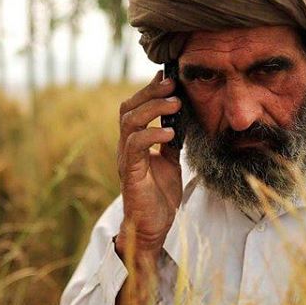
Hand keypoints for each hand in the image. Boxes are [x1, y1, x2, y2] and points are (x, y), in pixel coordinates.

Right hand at [115, 69, 182, 257]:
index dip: (149, 90)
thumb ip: (170, 143)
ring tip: (175, 104)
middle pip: (128, 109)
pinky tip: (169, 133)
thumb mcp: (170, 163)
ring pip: (129, 122)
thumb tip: (179, 121)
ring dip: (153, 109)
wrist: (152, 227)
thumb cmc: (159, 196)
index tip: (168, 77)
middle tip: (172, 84)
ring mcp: (126, 159)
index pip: (135, 108)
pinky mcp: (131, 173)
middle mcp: (126, 147)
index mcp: (134, 143)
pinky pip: (135, 146)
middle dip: (150, 92)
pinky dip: (151, 135)